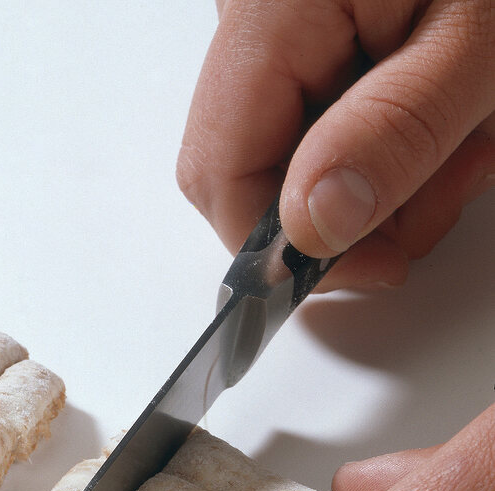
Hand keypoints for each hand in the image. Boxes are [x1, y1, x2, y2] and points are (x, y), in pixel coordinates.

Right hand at [177, 0, 494, 289]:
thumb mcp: (483, 38)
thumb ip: (394, 131)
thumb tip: (313, 224)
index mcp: (272, 6)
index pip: (220, 170)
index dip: (279, 245)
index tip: (362, 266)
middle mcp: (253, 9)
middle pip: (252, 164)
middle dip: (348, 206)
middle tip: (442, 189)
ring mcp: (278, 13)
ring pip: (294, 144)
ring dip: (381, 170)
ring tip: (467, 133)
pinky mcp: (312, 16)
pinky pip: (322, 104)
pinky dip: (385, 126)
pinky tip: (445, 104)